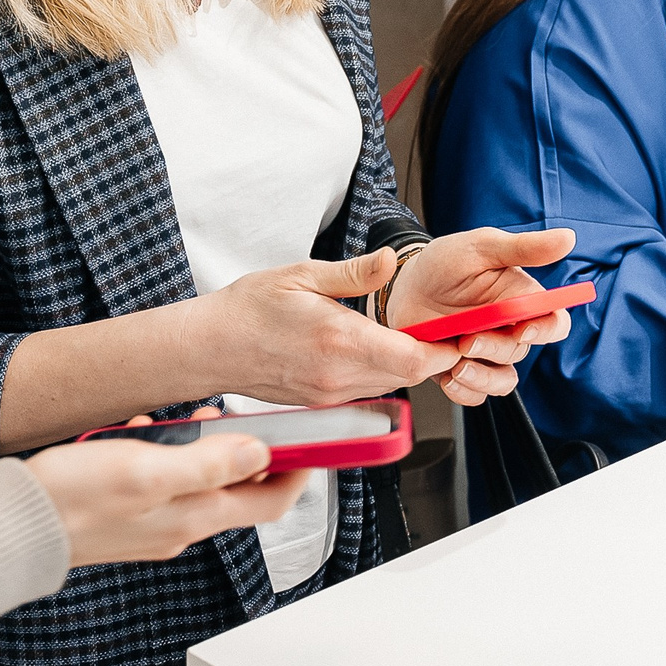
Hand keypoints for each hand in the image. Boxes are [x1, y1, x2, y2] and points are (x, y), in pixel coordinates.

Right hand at [24, 429, 306, 566]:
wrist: (10, 529)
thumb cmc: (70, 499)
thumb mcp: (146, 467)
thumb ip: (207, 462)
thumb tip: (259, 455)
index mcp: (194, 516)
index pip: (271, 501)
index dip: (299, 471)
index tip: (312, 442)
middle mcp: (181, 527)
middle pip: (238, 490)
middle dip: (246, 450)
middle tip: (238, 418)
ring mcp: (154, 524)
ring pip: (199, 481)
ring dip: (200, 448)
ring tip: (185, 419)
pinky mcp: (128, 516)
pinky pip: (163, 482)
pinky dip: (162, 453)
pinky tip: (140, 431)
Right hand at [187, 250, 460, 407]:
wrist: (209, 347)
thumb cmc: (248, 308)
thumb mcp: (301, 275)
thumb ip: (354, 273)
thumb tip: (391, 262)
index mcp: (339, 340)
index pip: (413, 360)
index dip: (444, 349)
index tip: (456, 330)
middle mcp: (338, 376)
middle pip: (410, 377)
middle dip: (433, 356)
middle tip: (443, 329)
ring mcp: (329, 395)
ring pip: (391, 386)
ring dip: (406, 365)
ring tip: (410, 335)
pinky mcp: (321, 403)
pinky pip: (366, 391)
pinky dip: (380, 373)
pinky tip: (374, 349)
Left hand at [383, 227, 577, 405]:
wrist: (404, 285)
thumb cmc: (445, 262)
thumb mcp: (482, 247)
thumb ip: (525, 248)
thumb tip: (568, 238)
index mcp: (521, 300)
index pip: (553, 323)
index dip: (546, 331)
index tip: (524, 330)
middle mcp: (508, 330)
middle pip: (521, 352)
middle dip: (496, 349)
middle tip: (468, 340)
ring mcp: (485, 354)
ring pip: (502, 382)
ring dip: (482, 378)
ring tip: (456, 364)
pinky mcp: (460, 370)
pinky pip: (474, 395)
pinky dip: (462, 391)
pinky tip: (446, 375)